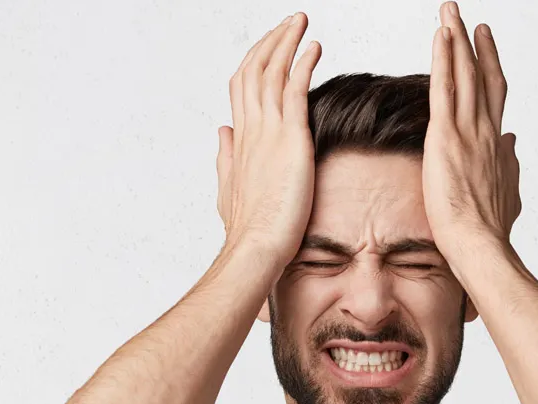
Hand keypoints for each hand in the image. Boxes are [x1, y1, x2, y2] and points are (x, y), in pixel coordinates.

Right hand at [216, 12, 320, 265]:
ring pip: (273, 71)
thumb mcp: (230, 187)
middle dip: (271, 41)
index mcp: (240, 139)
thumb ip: (227, 156)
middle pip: (254, 69)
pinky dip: (303, 63)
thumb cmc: (247, 228)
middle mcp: (250, 128)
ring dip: (286, 41)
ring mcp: (269, 131)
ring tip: (300, 21)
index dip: (255, 61)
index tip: (269, 46)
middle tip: (289, 22)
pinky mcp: (291, 138)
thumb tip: (222, 131)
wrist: (256, 246)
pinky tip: (315, 47)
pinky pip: (295, 89)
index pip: (242, 87)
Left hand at [422, 2, 521, 260]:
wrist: (479, 244)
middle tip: (465, 16)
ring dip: (456, 39)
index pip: (493, 94)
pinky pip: (444, 88)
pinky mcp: (446, 136)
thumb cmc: (489, 229)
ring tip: (449, 12)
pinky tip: (440, 36)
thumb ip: (509, 164)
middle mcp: (485, 130)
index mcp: (494, 143)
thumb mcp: (506, 191)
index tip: (485, 42)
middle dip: (473, 43)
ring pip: (463, 74)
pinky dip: (443, 59)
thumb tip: (512, 143)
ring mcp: (468, 131)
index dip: (490, 65)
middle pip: (481, 75)